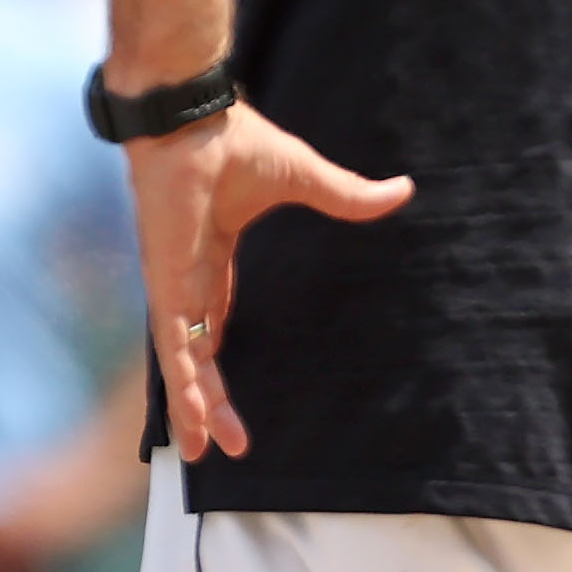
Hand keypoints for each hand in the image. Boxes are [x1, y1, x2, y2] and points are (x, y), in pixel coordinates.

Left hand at [122, 100, 412, 460]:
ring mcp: (175, 284)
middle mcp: (189, 280)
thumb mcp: (301, 180)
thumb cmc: (234, 139)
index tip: (228, 397)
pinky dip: (183, 386)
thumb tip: (403, 190)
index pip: (215, 324)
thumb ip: (346, 195)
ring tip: (206, 453)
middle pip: (200, 355)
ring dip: (195, 408)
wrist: (192, 118)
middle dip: (211, 401)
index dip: (219, 363)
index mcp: (211, 259)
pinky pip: (175, 348)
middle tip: (227, 446)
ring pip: (183, 363)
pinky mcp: (168, 284)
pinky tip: (192, 422)